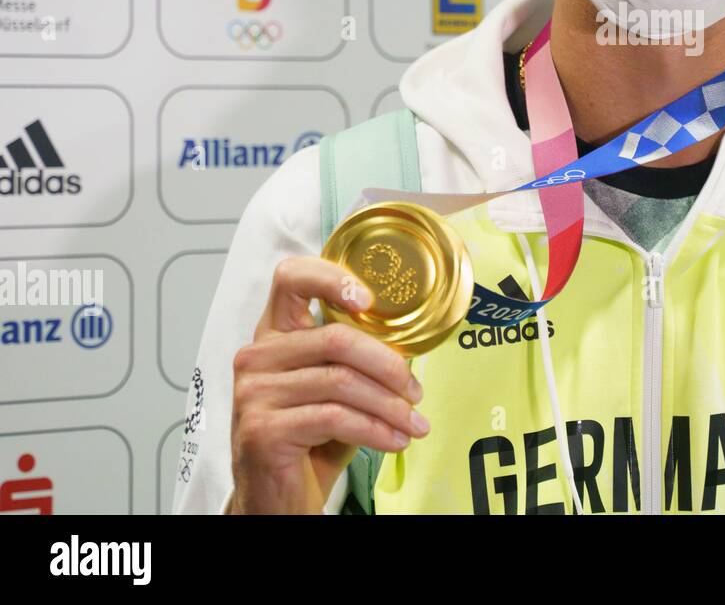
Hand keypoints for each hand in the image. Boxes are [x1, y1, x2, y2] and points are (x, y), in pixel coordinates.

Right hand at [228, 256, 427, 513]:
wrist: (276, 501)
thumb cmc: (309, 441)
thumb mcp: (334, 391)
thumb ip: (354, 360)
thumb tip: (408, 348)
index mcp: (273, 336)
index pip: (290, 279)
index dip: (332, 278)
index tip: (369, 300)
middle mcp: (256, 358)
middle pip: (336, 338)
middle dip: (388, 365)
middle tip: (415, 391)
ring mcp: (254, 394)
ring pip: (342, 382)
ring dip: (390, 406)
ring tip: (413, 423)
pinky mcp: (263, 429)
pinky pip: (336, 418)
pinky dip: (376, 430)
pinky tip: (395, 440)